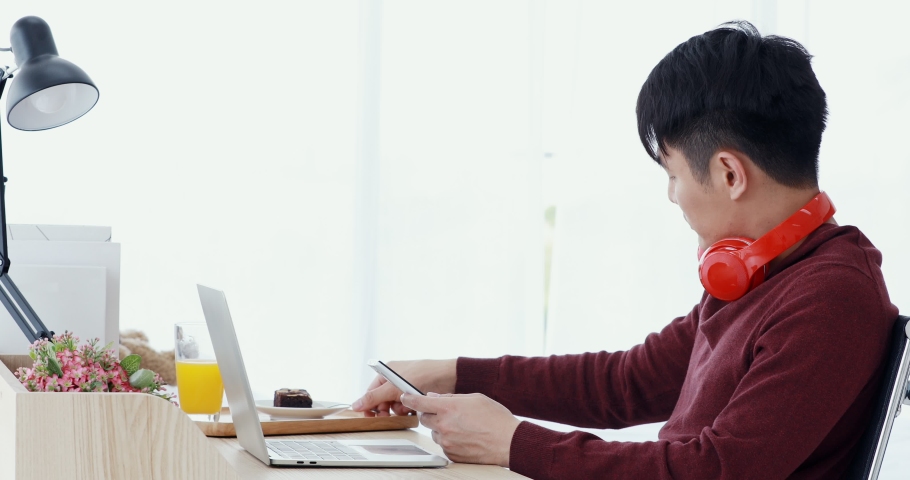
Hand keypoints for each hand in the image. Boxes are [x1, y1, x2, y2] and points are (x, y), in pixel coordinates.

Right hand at [352, 359, 455, 416]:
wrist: (449, 377)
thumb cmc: (423, 374)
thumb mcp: (394, 387)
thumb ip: (374, 397)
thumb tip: (356, 405)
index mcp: (387, 373)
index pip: (371, 392)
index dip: (370, 405)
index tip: (372, 417)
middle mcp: (395, 379)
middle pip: (383, 401)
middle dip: (387, 409)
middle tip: (391, 414)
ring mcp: (406, 387)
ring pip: (395, 406)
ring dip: (399, 410)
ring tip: (407, 409)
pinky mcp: (416, 395)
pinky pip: (407, 407)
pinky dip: (409, 410)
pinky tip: (414, 410)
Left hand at [400, 392, 520, 466]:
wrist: (508, 441)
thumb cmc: (496, 418)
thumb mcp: (474, 398)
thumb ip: (450, 397)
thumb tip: (434, 397)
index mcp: (448, 408)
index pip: (419, 402)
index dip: (409, 398)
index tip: (405, 397)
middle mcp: (444, 426)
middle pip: (424, 418)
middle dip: (430, 414)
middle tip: (445, 412)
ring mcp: (447, 442)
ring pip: (434, 433)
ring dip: (441, 428)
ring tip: (462, 426)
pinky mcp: (452, 454)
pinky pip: (444, 445)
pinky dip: (450, 440)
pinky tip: (465, 437)